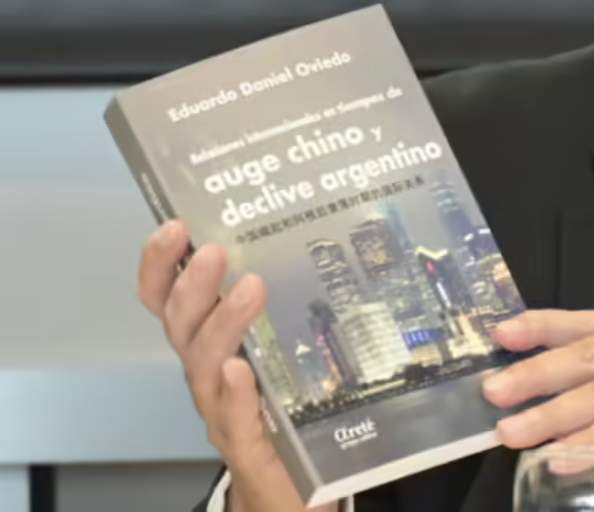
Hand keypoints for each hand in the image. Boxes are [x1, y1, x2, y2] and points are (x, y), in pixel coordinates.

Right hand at [137, 220, 330, 511]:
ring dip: (222, 324)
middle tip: (212, 250)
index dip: (160, 263)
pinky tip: (239, 371)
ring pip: (205, 365)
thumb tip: (317, 232)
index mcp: (212, 342)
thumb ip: (291, 301)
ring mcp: (224, 410)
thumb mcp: (286, 345)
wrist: (296, 487)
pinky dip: (233, 394)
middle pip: (183, 325)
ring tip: (249, 288)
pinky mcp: (250, 448)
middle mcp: (209, 373)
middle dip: (191, 285)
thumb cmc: (288, 408)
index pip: (169, 298)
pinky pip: (234, 421)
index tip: (175, 225)